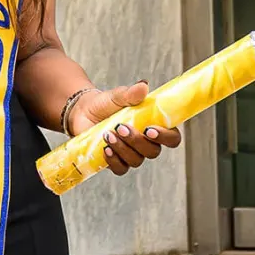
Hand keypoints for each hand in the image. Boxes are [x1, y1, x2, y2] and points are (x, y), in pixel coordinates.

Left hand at [67, 81, 181, 176]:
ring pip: (136, 160)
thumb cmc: (105, 104)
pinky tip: (105, 149)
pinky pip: (120, 168)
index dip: (166, 137)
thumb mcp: (117, 96)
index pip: (172, 138)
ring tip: (107, 134)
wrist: (83, 111)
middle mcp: (145, 143)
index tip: (150, 129)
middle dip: (137, 141)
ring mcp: (130, 153)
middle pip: (153, 151)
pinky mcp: (115, 161)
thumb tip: (143, 86)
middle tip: (120, 127)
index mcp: (153, 126)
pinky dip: (113, 160)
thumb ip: (131, 93)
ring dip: (122, 148)